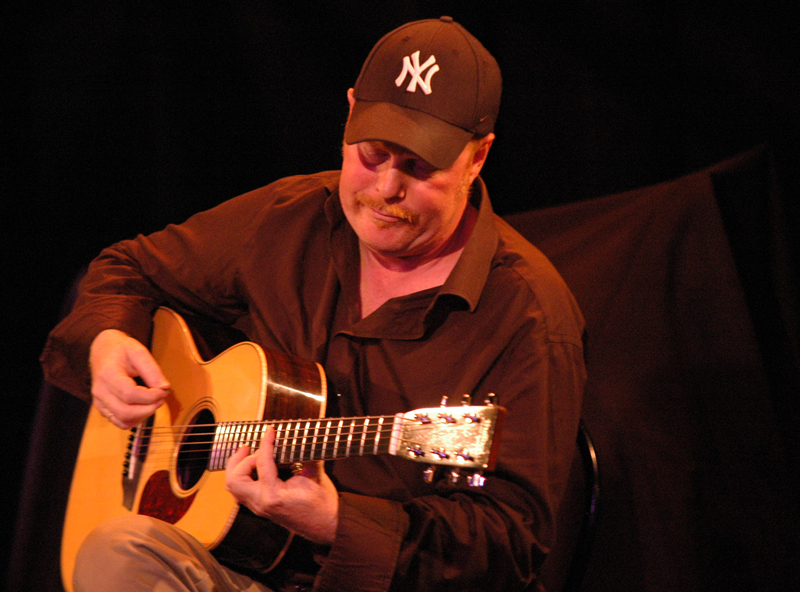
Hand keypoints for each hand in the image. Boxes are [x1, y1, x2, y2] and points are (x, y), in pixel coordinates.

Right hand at [89, 329, 170, 427]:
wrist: (103, 350)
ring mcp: (99, 402)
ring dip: (144, 415)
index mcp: (108, 375)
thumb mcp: (138, 351)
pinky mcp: (102, 408)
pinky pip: (120, 422)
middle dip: (149, 408)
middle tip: (161, 398)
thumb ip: (152, 370)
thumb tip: (165, 388)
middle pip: (126, 412)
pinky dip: (136, 419)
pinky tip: (144, 407)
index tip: (163, 390)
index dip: (151, 396)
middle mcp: (100, 391)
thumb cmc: (121, 350)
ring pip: (123, 421)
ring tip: (153, 402)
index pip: (130, 394)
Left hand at [225, 426, 338, 545]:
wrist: (327, 524)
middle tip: (250, 447)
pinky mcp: (261, 507)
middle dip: (240, 460)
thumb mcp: (314, 474)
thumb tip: (297, 437)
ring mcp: (259, 507)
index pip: (262, 463)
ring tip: (248, 454)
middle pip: (235, 479)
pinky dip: (244, 476)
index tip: (270, 431)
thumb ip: (302, 454)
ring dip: (238, 468)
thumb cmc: (322, 503)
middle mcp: (262, 503)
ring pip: (234, 487)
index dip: (266, 443)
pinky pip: (242, 491)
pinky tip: (254, 466)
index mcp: (274, 495)